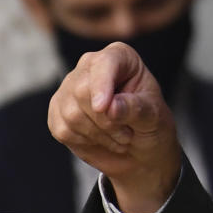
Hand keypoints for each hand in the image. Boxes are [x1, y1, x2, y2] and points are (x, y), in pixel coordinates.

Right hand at [47, 41, 181, 212]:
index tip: (108, 109)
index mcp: (120, 58)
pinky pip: (60, 129)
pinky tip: (99, 140)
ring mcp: (70, 87)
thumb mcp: (156, 119)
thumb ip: (136, 109)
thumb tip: (113, 105)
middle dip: (106, 120)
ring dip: (96, 133)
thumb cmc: (154, 128)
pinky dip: (81, 141)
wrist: (140, 154)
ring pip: (69, 112)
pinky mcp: (57, 111)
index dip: (104, 86)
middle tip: (126, 131)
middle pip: (82, 91)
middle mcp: (91, 66)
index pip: (105, 63)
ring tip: (117, 135)